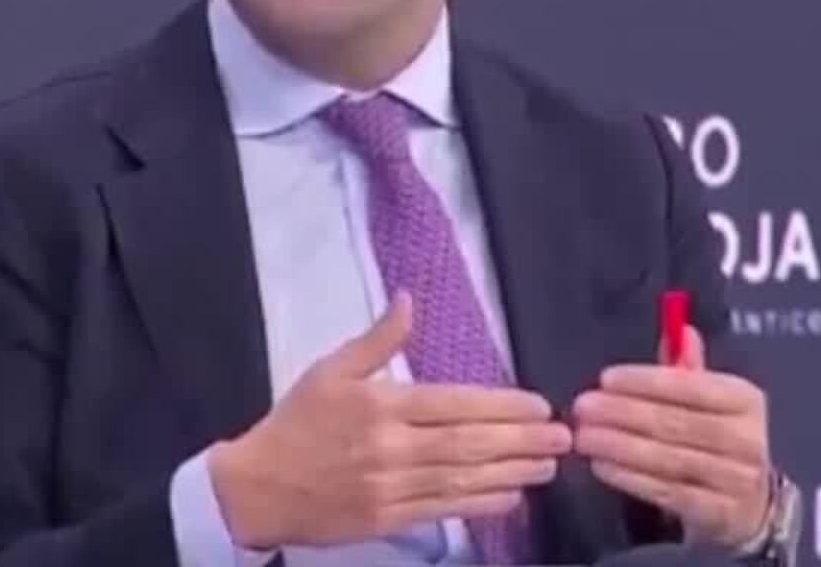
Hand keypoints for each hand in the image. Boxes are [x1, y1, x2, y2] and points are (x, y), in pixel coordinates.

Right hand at [208, 291, 572, 547]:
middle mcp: (390, 447)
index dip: (500, 406)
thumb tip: (409, 300)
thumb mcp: (331, 370)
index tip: (539, 406)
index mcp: (380, 405)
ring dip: (510, 472)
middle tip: (562, 438)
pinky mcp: (387, 519)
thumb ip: (377, 339)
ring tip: (548, 466)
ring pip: (462, 479)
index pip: (453, 404)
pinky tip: (510, 497)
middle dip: (520, 441)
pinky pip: (443, 510)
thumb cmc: (297, 423)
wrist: (257, 488)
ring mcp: (390, 487)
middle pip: (467, 443)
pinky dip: (480, 504)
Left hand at [571, 325, 772, 549]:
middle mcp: (747, 439)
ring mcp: (735, 479)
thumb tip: (678, 328)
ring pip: (667, 458)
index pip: (691, 386)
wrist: (750, 505)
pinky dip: (629, 478)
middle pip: (675, 422)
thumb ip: (688, 369)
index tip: (606, 378)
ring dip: (619, 445)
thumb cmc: (720, 440)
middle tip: (583, 407)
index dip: (645, 381)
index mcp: (746, 400)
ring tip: (583, 436)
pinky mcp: (717, 513)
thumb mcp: (712, 401)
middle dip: (622, 413)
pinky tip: (601, 465)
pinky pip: (666, 491)